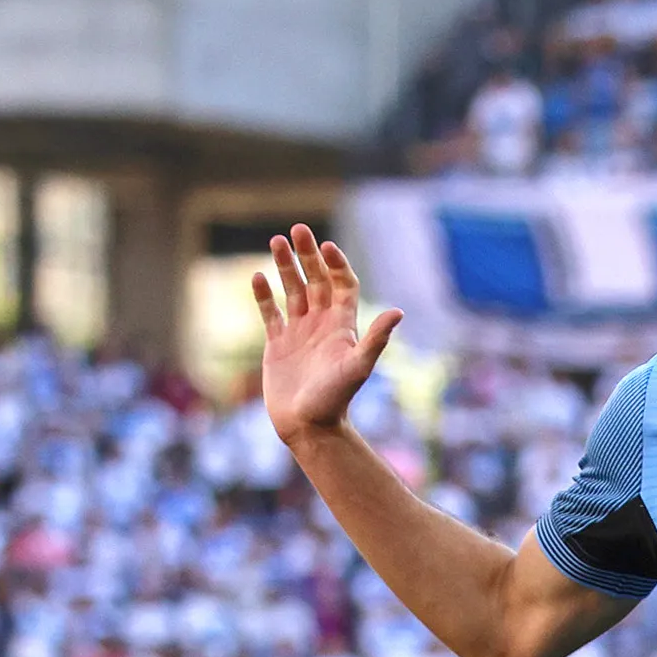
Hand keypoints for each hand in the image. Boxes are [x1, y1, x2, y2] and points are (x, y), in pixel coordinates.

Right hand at [255, 224, 400, 446]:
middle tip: (298, 230)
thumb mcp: (357, 366)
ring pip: (293, 290)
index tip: (326, 246)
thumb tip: (398, 311)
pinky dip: (264, 294)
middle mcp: (322, 325)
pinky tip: (257, 276)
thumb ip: (375, 339)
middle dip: (308, 255)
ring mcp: (299, 333)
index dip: (336, 264)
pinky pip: (270, 312)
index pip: (342, 285)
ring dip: (285, 266)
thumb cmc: (336, 399)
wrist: (309, 426)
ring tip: (276, 241)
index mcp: (342, 326)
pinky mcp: (277, 344)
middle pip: (317, 281)